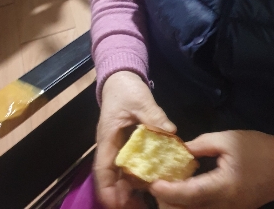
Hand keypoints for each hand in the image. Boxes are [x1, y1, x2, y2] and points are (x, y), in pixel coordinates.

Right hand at [94, 71, 175, 208]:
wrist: (121, 78)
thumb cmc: (126, 89)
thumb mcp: (140, 100)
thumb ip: (153, 115)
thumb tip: (170, 131)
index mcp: (108, 138)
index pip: (103, 169)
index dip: (108, 190)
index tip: (117, 205)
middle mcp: (110, 146)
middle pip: (112, 178)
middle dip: (121, 196)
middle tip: (139, 208)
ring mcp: (118, 146)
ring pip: (121, 174)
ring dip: (131, 188)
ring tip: (147, 201)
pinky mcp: (127, 144)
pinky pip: (131, 164)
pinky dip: (139, 174)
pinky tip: (153, 181)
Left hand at [149, 130, 273, 208]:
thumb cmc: (258, 149)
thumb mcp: (228, 139)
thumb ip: (200, 145)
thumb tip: (178, 151)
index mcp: (223, 188)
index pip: (187, 196)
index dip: (166, 190)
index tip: (152, 181)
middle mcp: (223, 208)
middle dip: (167, 201)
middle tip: (156, 181)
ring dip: (177, 204)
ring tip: (167, 185)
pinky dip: (189, 205)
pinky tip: (184, 190)